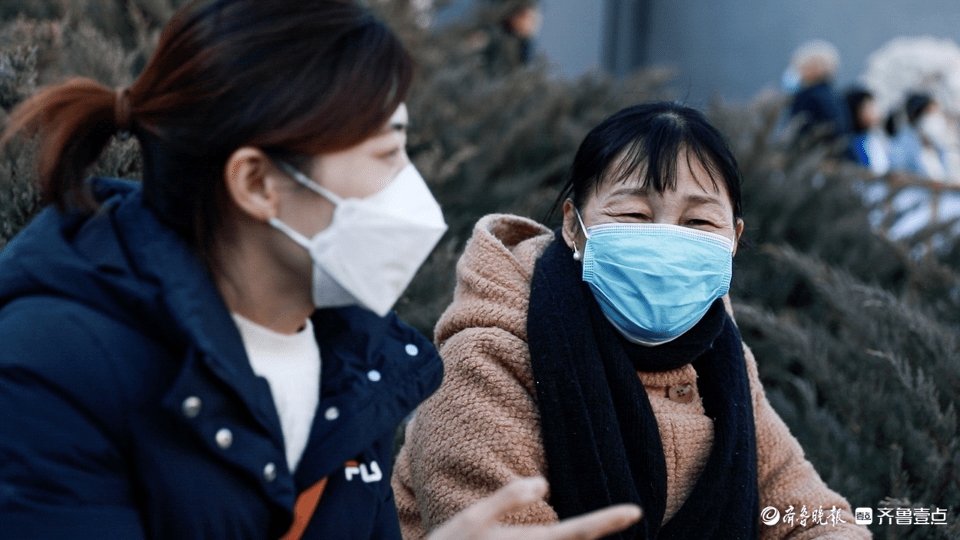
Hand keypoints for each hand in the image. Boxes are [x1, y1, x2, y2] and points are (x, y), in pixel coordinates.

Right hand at [426, 477, 641, 539]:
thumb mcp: (472, 519)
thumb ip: (507, 498)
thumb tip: (542, 483)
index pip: (578, 531)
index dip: (607, 521)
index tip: (636, 511)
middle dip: (599, 530)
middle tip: (625, 515)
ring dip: (577, 536)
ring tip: (592, 524)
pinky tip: (549, 535)